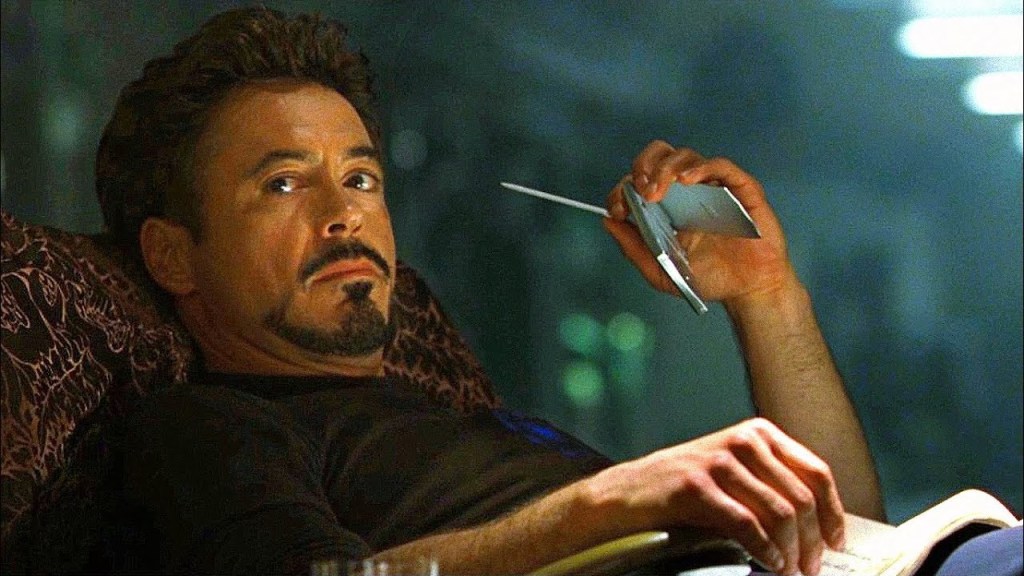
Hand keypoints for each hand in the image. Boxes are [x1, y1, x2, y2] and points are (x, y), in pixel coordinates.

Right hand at [582, 418, 845, 575]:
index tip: (836, 542)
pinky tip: (770, 564)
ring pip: (779, 513)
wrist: (628, 492)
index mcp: (759, 433)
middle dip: (812, 541)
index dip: (832, 513)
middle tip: (811, 568)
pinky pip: (747, 525)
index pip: (816, 472)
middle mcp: (743, 440)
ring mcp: (718, 461)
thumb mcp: (735, 472)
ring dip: (792, 551)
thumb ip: (772, 484)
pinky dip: (765, 550)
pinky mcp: (697, 486)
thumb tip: (819, 524)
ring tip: (790, 572)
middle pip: (800, 498)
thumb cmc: (685, 488)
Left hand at [604, 141, 795, 305]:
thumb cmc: (708, 279)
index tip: (619, 208)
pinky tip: (688, 181)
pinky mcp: (740, 189)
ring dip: (667, 167)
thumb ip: (634, 248)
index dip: (624, 189)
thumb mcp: (661, 271)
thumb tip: (608, 222)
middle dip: (643, 166)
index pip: (639, 180)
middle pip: (660, 155)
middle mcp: (688, 191)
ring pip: (686, 156)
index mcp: (666, 205)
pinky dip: (702, 167)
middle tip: (641, 189)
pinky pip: (721, 166)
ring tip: (659, 189)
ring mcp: (713, 187)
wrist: (748, 290)